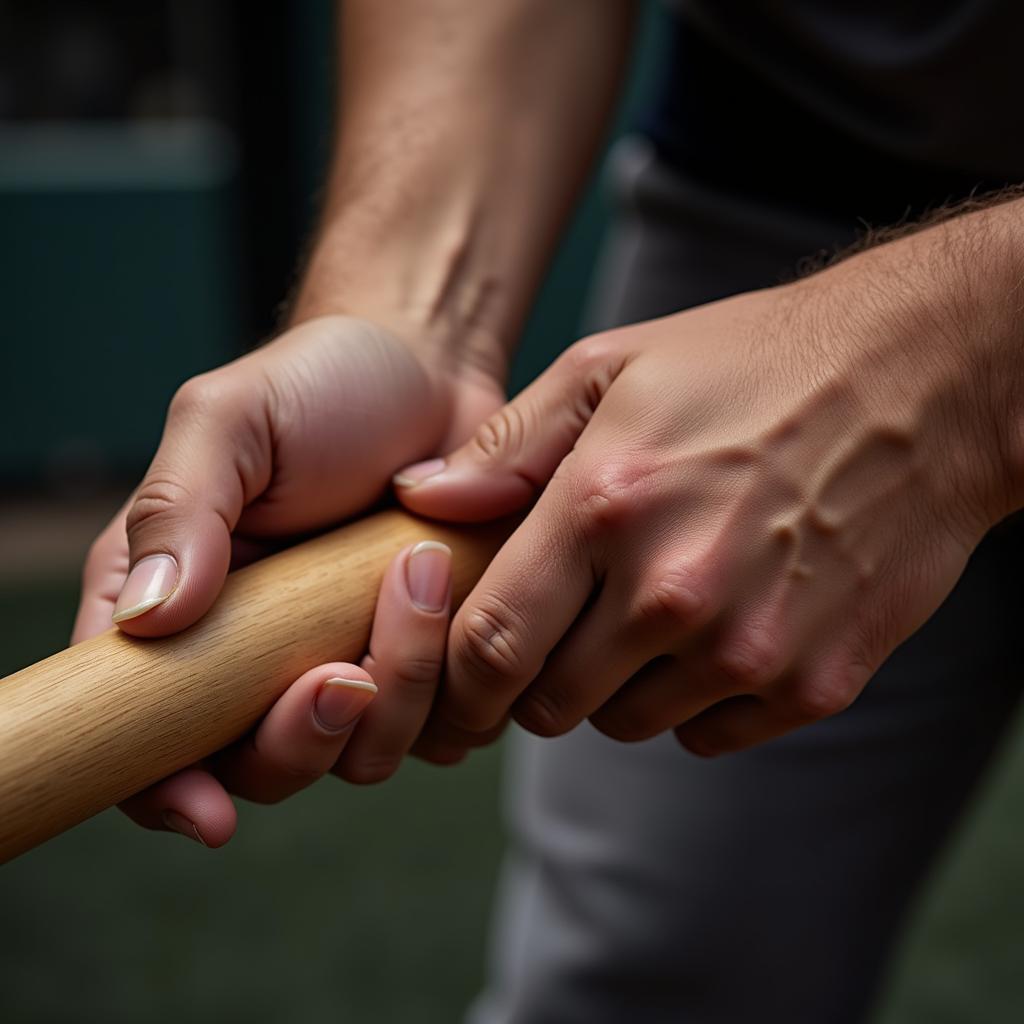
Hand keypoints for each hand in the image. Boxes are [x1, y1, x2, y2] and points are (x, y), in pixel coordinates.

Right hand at [73, 314, 500, 844]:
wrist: (429, 370)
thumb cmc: (318, 386)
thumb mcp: (229, 422)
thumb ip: (178, 509)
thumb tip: (149, 620)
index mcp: (181, 604)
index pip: (145, 727)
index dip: (165, 788)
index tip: (208, 811)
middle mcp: (257, 651)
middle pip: (261, 767)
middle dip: (305, 740)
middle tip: (345, 671)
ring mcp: (345, 660)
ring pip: (362, 753)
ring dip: (399, 689)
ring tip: (421, 570)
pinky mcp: (423, 659)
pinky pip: (443, 724)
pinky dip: (458, 684)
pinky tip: (464, 593)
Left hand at [394, 256, 1009, 756]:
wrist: (923, 384)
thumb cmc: (751, 366)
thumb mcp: (614, 368)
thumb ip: (507, 445)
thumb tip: (420, 501)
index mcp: (605, 506)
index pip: (489, 643)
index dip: (456, 677)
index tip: (458, 675)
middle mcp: (672, 591)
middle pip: (549, 704)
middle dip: (532, 681)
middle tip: (556, 630)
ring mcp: (749, 647)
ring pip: (627, 724)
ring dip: (615, 686)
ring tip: (645, 612)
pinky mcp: (814, 684)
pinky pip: (709, 735)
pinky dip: (692, 700)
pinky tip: (713, 628)